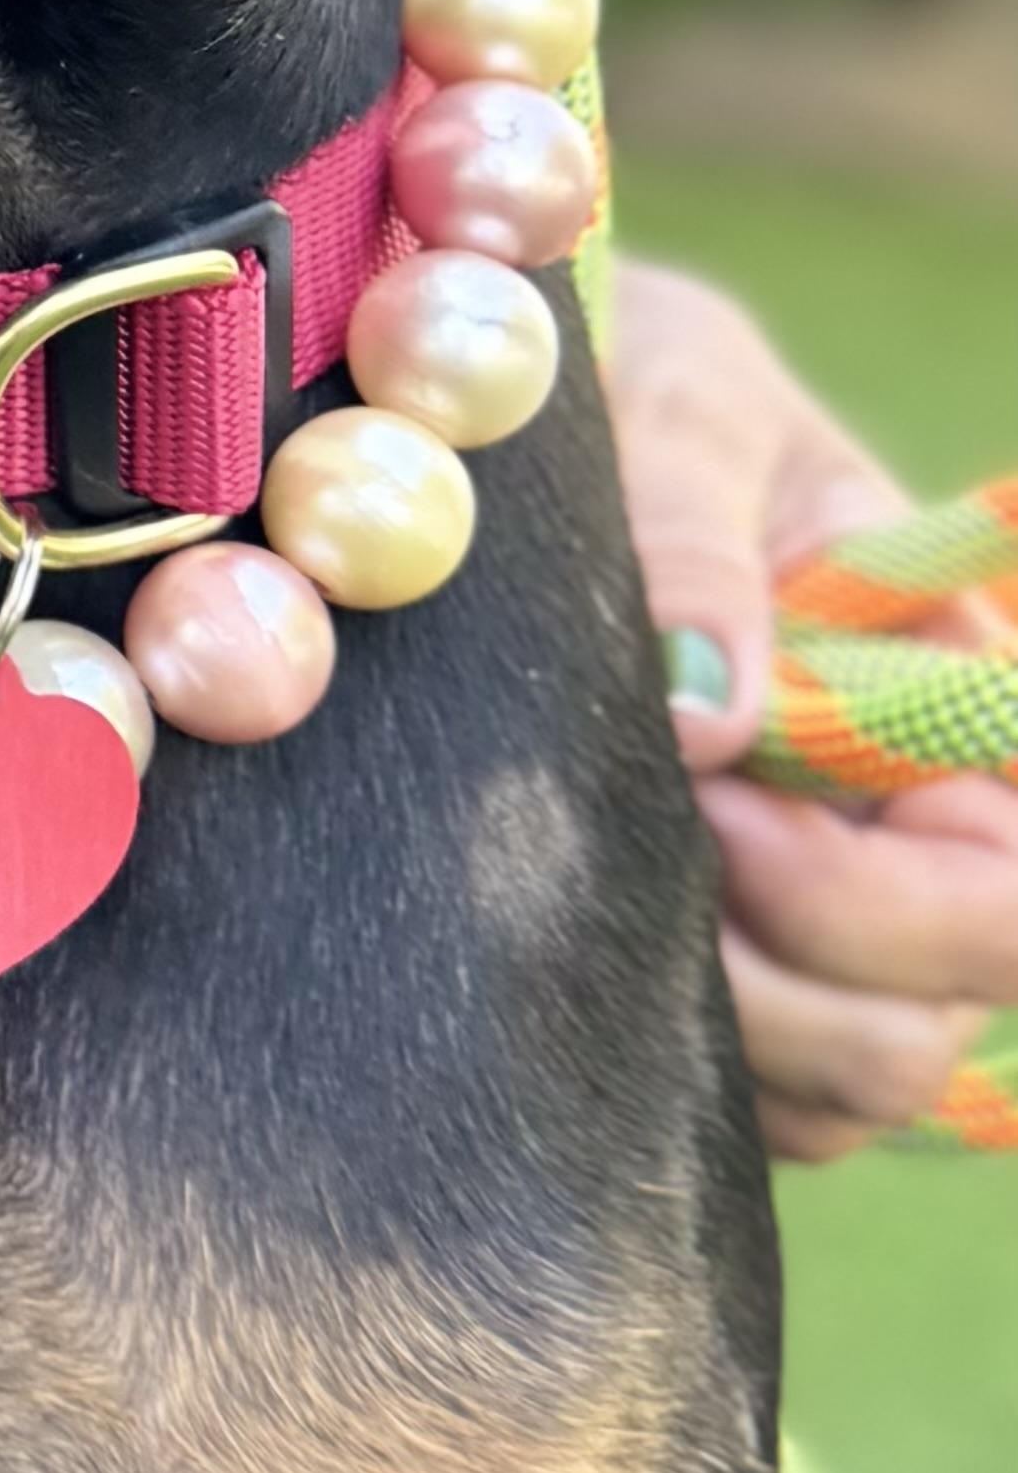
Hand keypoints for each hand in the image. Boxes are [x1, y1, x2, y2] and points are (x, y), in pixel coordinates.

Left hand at [610, 253, 1017, 1159]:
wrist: (505, 398)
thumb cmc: (634, 375)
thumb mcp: (681, 400)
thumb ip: (697, 536)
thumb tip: (706, 715)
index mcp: (951, 701)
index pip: (1010, 894)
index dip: (881, 900)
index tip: (723, 806)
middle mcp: (903, 838)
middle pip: (919, 1034)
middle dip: (778, 969)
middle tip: (641, 838)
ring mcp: (810, 924)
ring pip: (822, 1096)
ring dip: (702, 1020)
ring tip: (581, 868)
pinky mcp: (700, 970)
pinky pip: (719, 1098)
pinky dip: (644, 1054)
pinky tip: (550, 928)